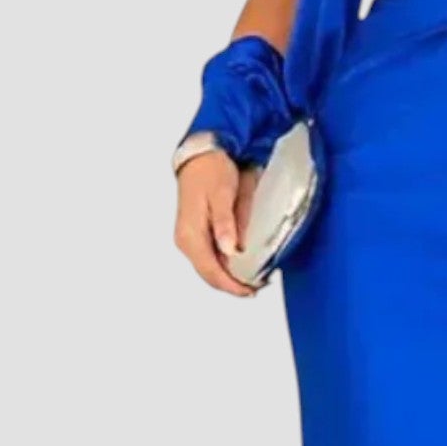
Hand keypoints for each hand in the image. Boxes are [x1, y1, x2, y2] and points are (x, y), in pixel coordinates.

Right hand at [174, 151, 259, 296]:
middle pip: (209, 275)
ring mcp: (191, 239)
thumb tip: (230, 251)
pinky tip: (243, 265)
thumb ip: (226, 224)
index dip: (232, 285)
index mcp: (190, 235)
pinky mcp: (197, 235)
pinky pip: (211, 258)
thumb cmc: (211, 171)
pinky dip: (227, 266)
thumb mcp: (221, 195)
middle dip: (233, 285)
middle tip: (259, 286)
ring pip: (210, 269)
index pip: (211, 271)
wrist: (202, 155)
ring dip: (230, 277)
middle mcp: (187, 241)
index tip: (252, 290)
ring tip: (255, 279)